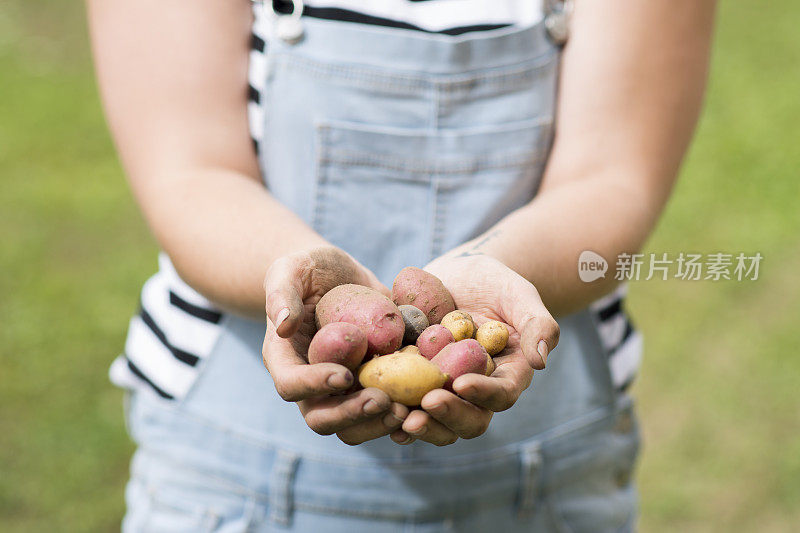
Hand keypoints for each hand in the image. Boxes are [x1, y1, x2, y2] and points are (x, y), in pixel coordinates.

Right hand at [262, 246, 408, 444]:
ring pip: (356, 425)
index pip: (291, 385)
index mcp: (286, 360)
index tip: (345, 375)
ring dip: (381, 423)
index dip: (314, 386)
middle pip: (324, 418)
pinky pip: (387, 409)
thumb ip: (282, 294)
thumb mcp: (290, 270)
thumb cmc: (306, 268)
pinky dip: (408, 410)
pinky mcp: (374, 385)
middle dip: (354, 415)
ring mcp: (345, 390)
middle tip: (385, 401)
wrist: (337, 274)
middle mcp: (313, 384)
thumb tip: (283, 325)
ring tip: (410, 408)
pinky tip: (430, 400)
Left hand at [391, 254, 559, 445]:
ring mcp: (445, 391)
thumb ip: (538, 324)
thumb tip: (540, 362)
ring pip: (438, 423)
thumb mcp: (520, 294)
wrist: (460, 276)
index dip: (483, 394)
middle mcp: (477, 391)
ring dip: (421, 425)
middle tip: (426, 405)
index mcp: (507, 375)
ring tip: (399, 416)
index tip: (461, 383)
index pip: (502, 395)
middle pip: (470, 420)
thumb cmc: (496, 282)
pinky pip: (407, 406)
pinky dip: (393, 411)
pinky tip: (377, 407)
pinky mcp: (416, 384)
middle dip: (448, 417)